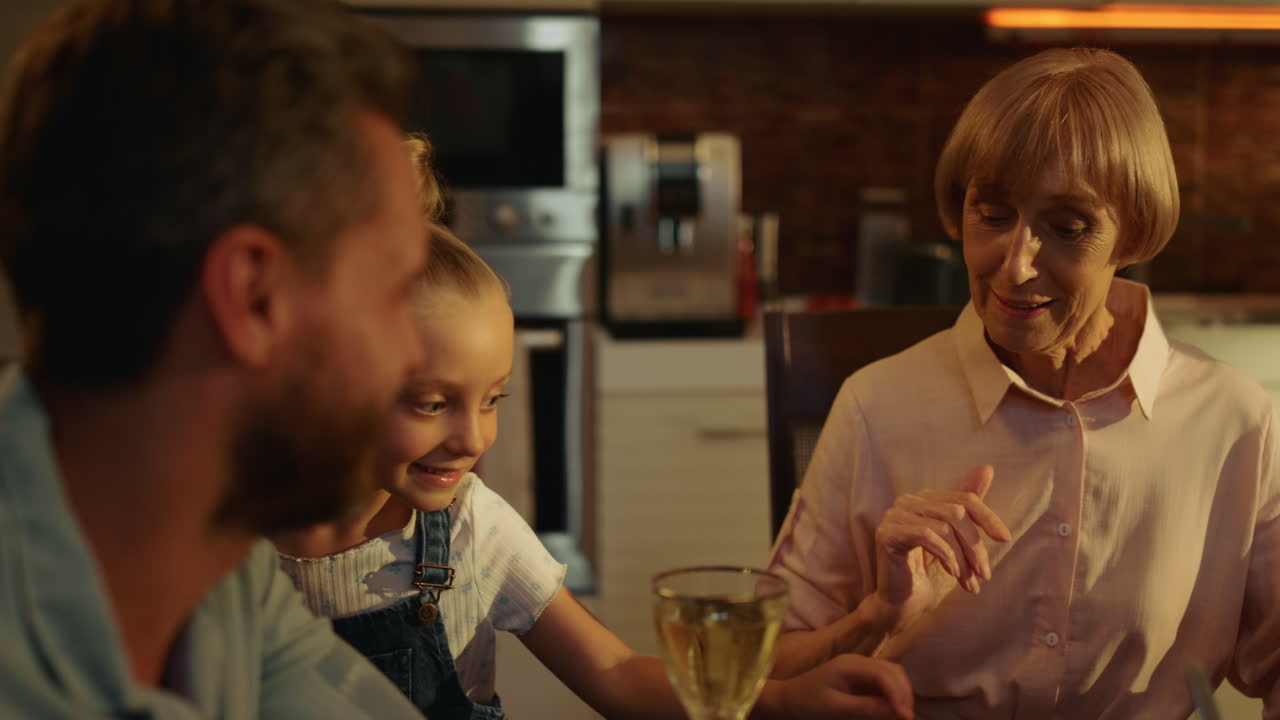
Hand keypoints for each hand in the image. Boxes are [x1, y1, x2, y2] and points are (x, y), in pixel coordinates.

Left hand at [774, 653, 913, 719]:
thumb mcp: (835, 708)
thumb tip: (895, 711)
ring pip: (892, 676)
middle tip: (907, 719)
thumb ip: (865, 707)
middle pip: (894, 671)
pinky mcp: (861, 679)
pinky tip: (893, 711)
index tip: (906, 717)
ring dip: (901, 694)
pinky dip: (893, 696)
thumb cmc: (806, 703)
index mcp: (851, 664)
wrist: (787, 700)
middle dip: (904, 694)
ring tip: (903, 716)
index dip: (899, 694)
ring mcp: (860, 669)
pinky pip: (884, 684)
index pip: (885, 673)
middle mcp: (859, 662)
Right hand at [871, 465, 1011, 632]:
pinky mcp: (887, 533)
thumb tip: (987, 468)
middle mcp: (908, 502)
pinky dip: (946, 556)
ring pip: (945, 525)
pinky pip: (927, 535)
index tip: (1005, 539)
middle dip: (975, 546)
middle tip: (984, 574)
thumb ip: (968, 508)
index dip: (988, 517)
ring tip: (969, 582)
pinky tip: (952, 574)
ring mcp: (894, 516)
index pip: (964, 499)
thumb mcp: (958, 542)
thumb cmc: (930, 574)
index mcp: (925, 500)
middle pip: (956, 512)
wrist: (903, 605)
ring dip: (963, 558)